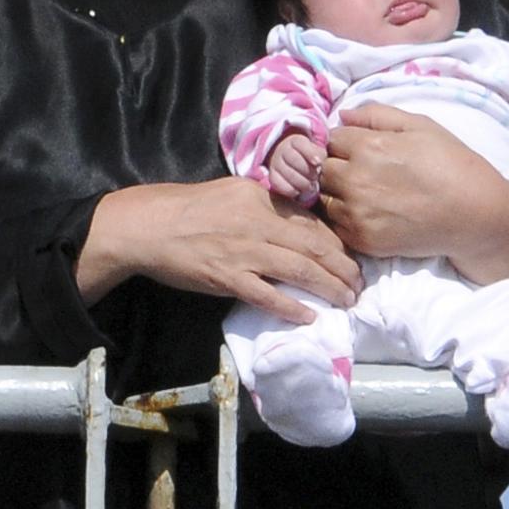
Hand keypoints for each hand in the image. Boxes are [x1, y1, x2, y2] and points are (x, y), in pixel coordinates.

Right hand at [82, 178, 361, 324]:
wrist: (148, 226)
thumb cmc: (189, 208)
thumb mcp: (233, 192)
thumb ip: (265, 204)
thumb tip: (296, 221)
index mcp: (260, 198)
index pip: (310, 220)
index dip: (337, 241)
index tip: (352, 256)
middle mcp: (258, 222)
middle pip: (315, 245)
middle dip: (343, 266)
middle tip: (360, 283)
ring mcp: (243, 251)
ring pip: (299, 269)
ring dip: (329, 286)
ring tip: (347, 300)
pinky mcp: (227, 277)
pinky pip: (267, 295)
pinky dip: (291, 307)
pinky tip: (309, 316)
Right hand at [265, 132, 326, 200]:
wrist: (291, 163)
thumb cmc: (309, 158)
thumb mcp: (316, 151)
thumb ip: (320, 154)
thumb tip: (319, 163)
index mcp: (295, 141)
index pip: (300, 143)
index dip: (310, 153)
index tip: (318, 163)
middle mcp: (283, 150)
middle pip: (294, 159)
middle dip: (308, 171)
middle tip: (315, 177)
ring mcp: (275, 163)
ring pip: (288, 173)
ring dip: (302, 183)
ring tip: (311, 186)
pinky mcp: (272, 177)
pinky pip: (279, 184)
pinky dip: (291, 190)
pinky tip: (299, 191)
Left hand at [320, 104, 508, 284]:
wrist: (475, 216)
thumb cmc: (452, 164)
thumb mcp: (420, 125)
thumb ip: (377, 115)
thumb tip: (342, 115)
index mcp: (367, 147)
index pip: (329, 138)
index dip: (342, 141)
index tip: (357, 147)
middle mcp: (355, 180)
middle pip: (319, 168)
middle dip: (334, 165)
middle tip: (359, 170)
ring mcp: (356, 213)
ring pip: (323, 197)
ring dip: (335, 192)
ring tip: (364, 192)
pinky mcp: (361, 240)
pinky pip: (335, 224)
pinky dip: (344, 218)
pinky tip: (369, 212)